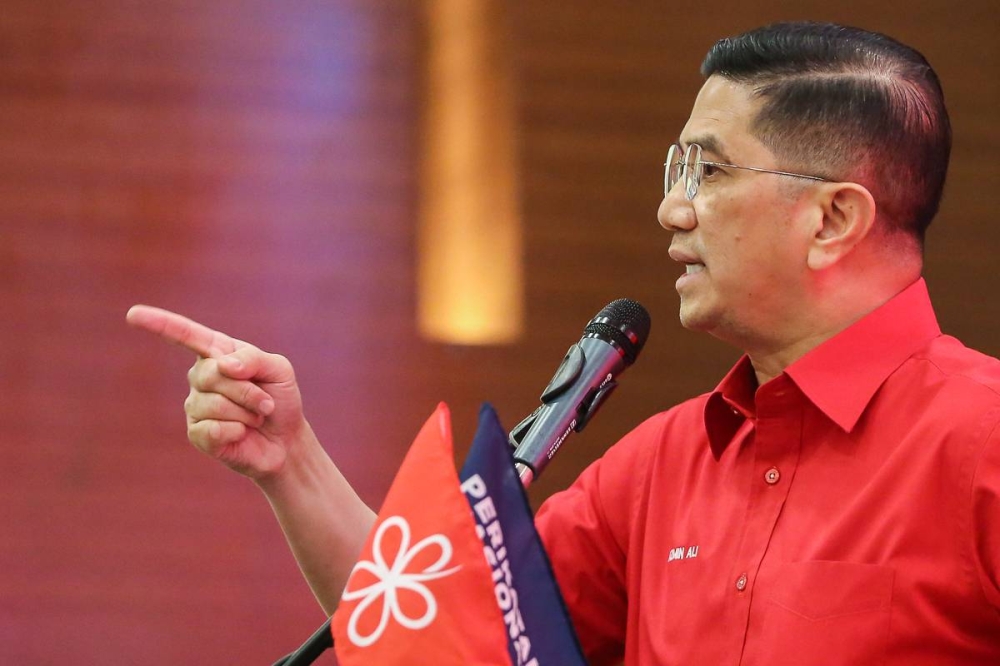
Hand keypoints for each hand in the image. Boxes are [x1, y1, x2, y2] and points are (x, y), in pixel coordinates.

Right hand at [126, 305, 306, 479]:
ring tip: (255, 418)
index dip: (160, 324)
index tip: (133, 313)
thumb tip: (222, 365)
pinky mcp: (197, 434)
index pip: (186, 334)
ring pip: (216, 404)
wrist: (286, 441)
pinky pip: (213, 429)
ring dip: (248, 413)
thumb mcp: (279, 370)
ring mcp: (195, 406)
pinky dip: (237, 431)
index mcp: (217, 353)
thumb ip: (253, 359)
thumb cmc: (280, 399)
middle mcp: (200, 377)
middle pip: (213, 374)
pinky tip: (241, 434)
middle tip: (266, 403)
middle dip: (248, 391)